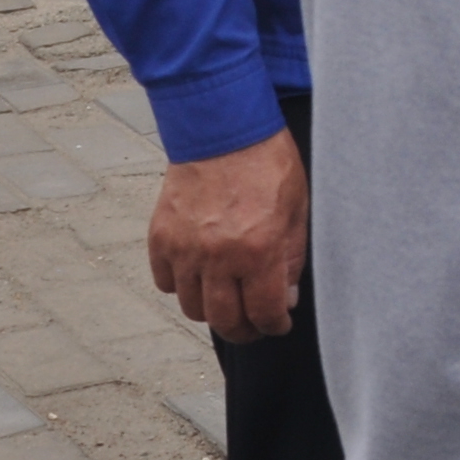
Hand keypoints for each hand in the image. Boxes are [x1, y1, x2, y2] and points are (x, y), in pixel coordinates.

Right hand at [148, 128, 306, 343]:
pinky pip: (165, 282)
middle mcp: (218, 256)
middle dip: (243, 331)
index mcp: (258, 249)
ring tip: (227, 300)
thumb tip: (286, 299)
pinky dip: (181, 286)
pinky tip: (199, 275)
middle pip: (224, 320)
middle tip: (253, 326)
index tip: (278, 325)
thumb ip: (292, 259)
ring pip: (192, 307)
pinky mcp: (160, 237)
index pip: (263, 312)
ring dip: (212, 310)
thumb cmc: (268, 163)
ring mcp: (184, 248)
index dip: (274, 326)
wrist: (223, 128)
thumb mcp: (298, 209)